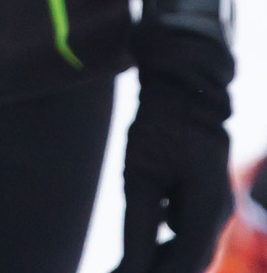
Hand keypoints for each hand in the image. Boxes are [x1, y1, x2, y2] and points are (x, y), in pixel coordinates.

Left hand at [115, 17, 234, 272]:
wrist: (184, 89)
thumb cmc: (160, 127)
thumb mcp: (141, 175)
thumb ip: (139, 223)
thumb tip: (131, 266)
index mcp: (207, 210)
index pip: (183, 263)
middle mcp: (218, 213)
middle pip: (190, 261)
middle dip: (156, 270)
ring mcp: (214, 205)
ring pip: (189, 249)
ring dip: (159, 260)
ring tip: (125, 266)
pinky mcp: (203, 197)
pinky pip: (186, 231)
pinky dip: (163, 243)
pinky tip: (139, 248)